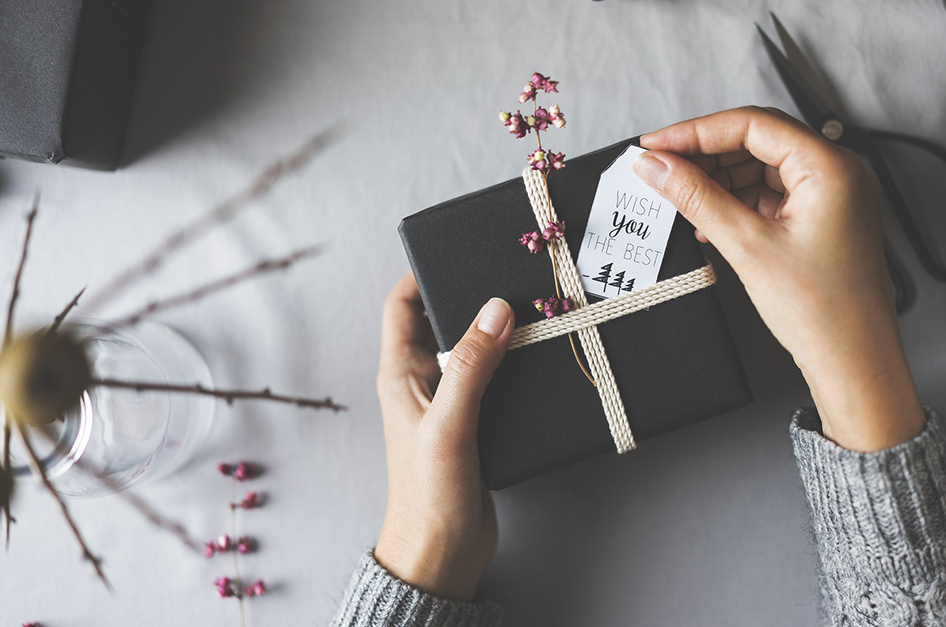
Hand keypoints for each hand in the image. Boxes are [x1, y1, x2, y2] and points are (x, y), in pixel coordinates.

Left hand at [373, 272, 512, 599]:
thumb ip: (472, 366)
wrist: (442, 552)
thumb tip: (496, 308)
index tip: (458, 249)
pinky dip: (513, 362)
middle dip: (471, 295)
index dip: (422, 273)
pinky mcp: (475, 424)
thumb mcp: (449, 423)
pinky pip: (494, 379)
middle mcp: (422, 382)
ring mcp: (449, 403)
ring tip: (532, 306)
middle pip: (443, 321)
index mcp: (400, 374)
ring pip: (473, 349)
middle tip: (508, 272)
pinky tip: (539, 356)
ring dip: (496, 330)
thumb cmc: (428, 493)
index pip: (402, 306)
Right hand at [634, 106, 923, 451]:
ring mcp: (833, 197)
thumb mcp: (748, 247)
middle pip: (758, 141)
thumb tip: (658, 167)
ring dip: (719, 180)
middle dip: (705, 155)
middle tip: (661, 170)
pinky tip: (708, 219)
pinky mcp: (824, 219)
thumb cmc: (824, 312)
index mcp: (831, 167)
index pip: (752, 125)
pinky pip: (773, 195)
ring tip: (679, 198)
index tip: (657, 145)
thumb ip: (697, 198)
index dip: (696, 131)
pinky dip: (738, 202)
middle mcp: (838, 173)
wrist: (854, 363)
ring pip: (763, 168)